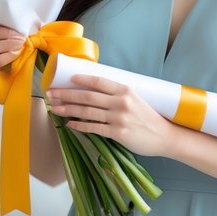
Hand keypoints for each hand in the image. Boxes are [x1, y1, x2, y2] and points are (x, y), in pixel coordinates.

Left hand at [47, 74, 176, 157]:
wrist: (165, 136)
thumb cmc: (149, 118)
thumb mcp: (136, 99)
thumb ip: (118, 95)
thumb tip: (96, 91)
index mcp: (125, 90)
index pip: (98, 82)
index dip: (81, 80)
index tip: (67, 79)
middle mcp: (121, 102)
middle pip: (88, 96)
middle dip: (66, 95)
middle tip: (51, 94)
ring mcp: (118, 118)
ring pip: (87, 112)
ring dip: (68, 109)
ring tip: (55, 109)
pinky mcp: (117, 133)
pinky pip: (93, 128)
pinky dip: (79, 126)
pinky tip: (69, 124)